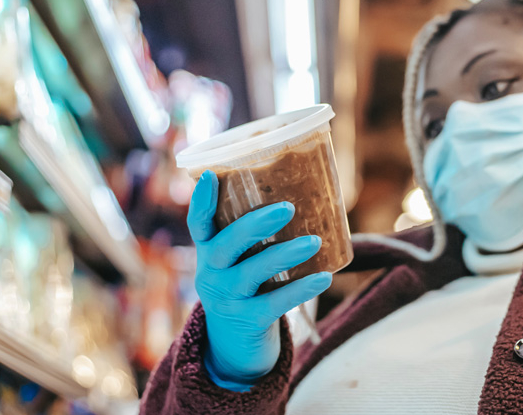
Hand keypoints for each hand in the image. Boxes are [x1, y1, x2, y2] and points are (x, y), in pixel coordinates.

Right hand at [188, 170, 332, 389]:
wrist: (233, 345)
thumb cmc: (245, 287)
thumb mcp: (239, 261)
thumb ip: (255, 236)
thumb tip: (305, 196)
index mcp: (208, 251)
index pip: (199, 224)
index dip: (201, 201)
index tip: (212, 175)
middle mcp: (210, 273)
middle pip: (226, 244)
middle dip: (255, 224)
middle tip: (287, 208)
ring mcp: (226, 298)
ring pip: (252, 272)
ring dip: (285, 254)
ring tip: (314, 241)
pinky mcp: (247, 320)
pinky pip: (274, 303)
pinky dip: (301, 289)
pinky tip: (324, 277)